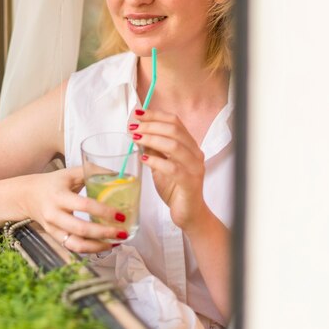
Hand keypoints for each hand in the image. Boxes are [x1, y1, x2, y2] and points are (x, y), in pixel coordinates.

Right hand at [19, 166, 128, 252]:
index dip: (103, 211)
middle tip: (123, 232)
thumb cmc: (54, 182)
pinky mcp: (54, 237)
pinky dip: (91, 249)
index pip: (84, 205)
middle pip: (81, 229)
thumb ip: (94, 171)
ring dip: (99, 246)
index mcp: (59, 195)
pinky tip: (105, 245)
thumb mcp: (71, 173)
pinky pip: (73, 248)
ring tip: (117, 242)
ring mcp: (53, 229)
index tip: (121, 215)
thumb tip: (122, 176)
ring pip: (77, 244)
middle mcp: (54, 214)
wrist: (27, 196)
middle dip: (104, 233)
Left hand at [129, 109, 206, 231]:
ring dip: (152, 140)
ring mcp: (195, 168)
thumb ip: (153, 149)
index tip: (138, 114)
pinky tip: (144, 159)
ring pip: (174, 146)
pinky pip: (173, 168)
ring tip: (135, 139)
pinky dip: (156, 161)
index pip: (175, 122)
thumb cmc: (175, 187)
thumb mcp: (160, 164)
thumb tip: (137, 132)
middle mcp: (195, 153)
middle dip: (151, 126)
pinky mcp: (190, 183)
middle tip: (133, 128)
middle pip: (174, 130)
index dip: (156, 115)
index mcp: (190, 145)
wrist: (189, 214)